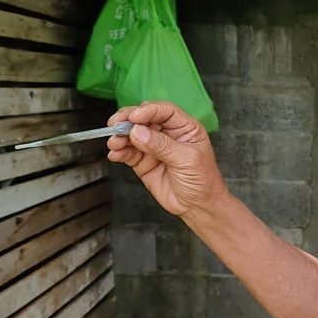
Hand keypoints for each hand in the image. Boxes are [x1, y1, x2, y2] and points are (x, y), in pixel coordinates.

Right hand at [106, 101, 228, 218]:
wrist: (198, 206)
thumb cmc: (203, 181)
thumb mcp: (186, 159)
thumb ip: (162, 145)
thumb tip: (138, 132)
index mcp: (184, 128)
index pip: (165, 111)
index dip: (148, 111)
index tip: (135, 117)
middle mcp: (168, 134)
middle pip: (145, 119)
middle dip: (128, 120)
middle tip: (116, 125)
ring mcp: (154, 148)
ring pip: (133, 135)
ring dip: (121, 137)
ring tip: (114, 143)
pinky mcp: (143, 162)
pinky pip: (128, 153)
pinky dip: (119, 152)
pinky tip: (115, 154)